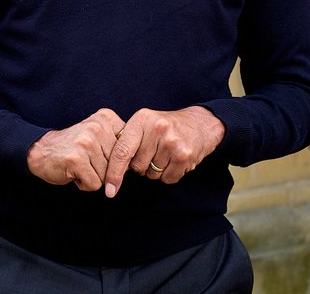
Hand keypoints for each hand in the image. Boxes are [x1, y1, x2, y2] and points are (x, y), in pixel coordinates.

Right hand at [26, 108, 125, 191]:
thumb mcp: (99, 136)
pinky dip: (84, 184)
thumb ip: (118, 144)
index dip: (118, 159)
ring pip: (107, 176)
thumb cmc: (75, 148)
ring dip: (94, 178)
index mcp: (106, 118)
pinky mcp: (76, 158)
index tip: (103, 156)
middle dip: (105, 169)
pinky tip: (74, 172)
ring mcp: (86, 142)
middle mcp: (97, 126)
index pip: (129, 148)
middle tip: (87, 161)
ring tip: (80, 166)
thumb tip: (135, 165)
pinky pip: (94, 184)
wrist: (41, 151)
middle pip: (119, 164)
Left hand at [103, 106, 224, 195]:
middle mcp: (156, 129)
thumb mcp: (144, 123)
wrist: (200, 123)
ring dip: (156, 170)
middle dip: (142, 165)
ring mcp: (172, 143)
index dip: (113, 173)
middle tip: (153, 151)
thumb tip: (110, 170)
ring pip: (151, 174)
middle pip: (137, 166)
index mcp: (141, 120)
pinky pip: (167, 179)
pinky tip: (175, 160)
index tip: (109, 190)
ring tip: (165, 153)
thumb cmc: (165, 126)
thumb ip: (128, 141)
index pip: (122, 151)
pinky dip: (169, 174)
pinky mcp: (184, 156)